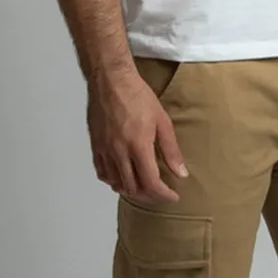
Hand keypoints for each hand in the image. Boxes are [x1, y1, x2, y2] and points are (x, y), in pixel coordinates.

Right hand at [88, 69, 188, 203]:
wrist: (111, 81)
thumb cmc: (137, 96)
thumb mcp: (162, 121)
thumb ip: (171, 150)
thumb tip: (181, 173)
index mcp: (138, 146)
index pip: (151, 183)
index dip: (163, 195)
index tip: (172, 196)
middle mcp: (119, 152)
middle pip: (133, 188)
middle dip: (149, 196)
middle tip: (160, 194)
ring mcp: (105, 150)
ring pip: (116, 183)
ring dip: (131, 191)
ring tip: (143, 188)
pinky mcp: (96, 145)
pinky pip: (102, 172)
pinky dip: (113, 180)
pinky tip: (121, 178)